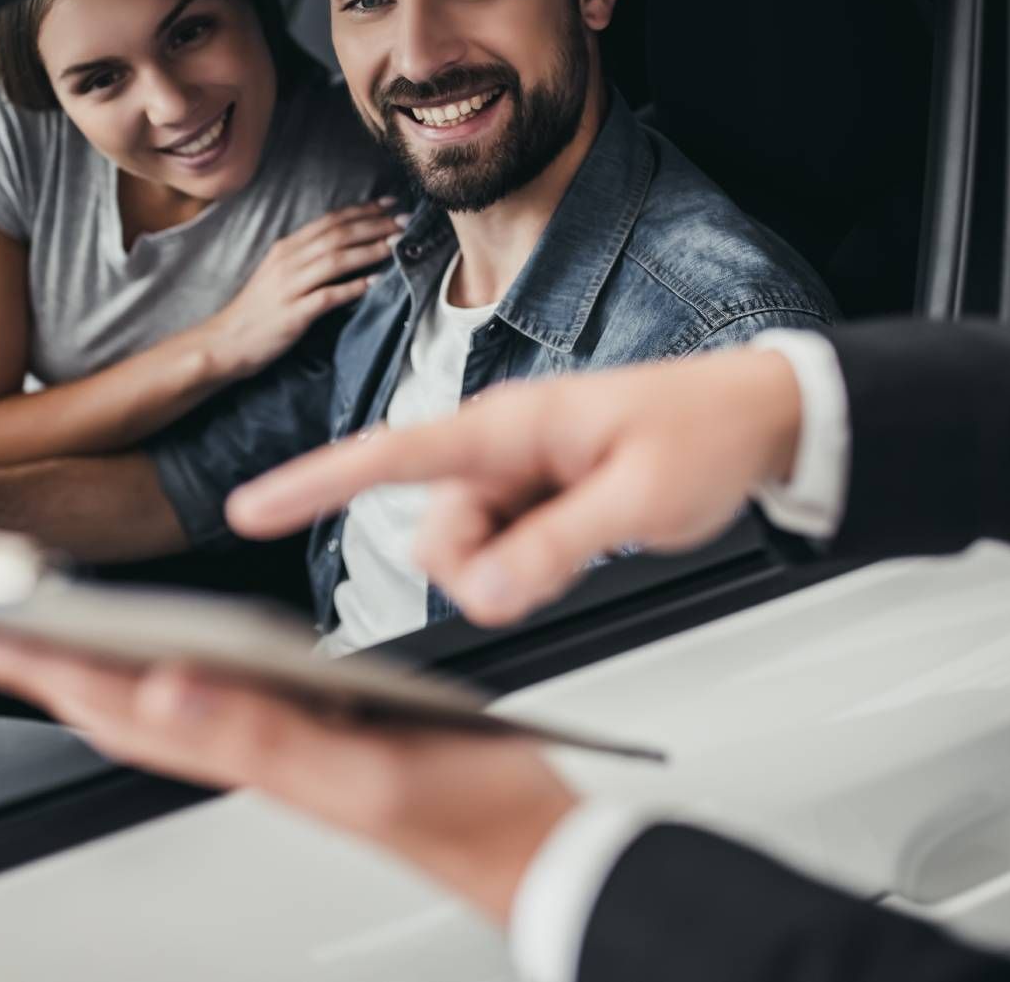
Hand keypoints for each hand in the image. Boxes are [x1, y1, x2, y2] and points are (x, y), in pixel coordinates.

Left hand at [0, 630, 576, 922]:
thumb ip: (264, 737)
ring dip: (95, 669)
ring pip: (163, 704)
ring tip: (42, 641)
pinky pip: (219, 704)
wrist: (536, 849)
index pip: (120, 703)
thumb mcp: (365, 773)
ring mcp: (283, 746)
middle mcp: (255, 749)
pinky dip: (172, 675)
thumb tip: (165, 688)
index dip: (44, 667)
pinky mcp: (318, 738)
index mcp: (254, 752)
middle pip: (123, 702)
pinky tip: (171, 661)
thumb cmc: (468, 815)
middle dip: (45, 666)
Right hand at [206, 199, 402, 378]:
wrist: (226, 341)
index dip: (363, 210)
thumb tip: (345, 247)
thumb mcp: (280, 274)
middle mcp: (289, 261)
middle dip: (375, 225)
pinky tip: (375, 283)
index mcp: (287, 248)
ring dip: (370, 250)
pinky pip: (328, 296)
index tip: (391, 204)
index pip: (331, 221)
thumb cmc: (258, 310)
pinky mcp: (294, 313)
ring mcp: (291, 286)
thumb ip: (308, 258)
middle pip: (338, 235)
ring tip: (397, 245)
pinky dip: (353, 287)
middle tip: (406, 220)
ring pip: (336, 260)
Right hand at [226, 347, 803, 625]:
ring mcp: (517, 474)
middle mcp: (501, 445)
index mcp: (512, 424)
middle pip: (433, 530)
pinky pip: (500, 551)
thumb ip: (560, 545)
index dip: (317, 481)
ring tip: (585, 543)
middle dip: (473, 569)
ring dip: (507, 572)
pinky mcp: (535, 499)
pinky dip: (526, 566)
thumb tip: (486, 592)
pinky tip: (580, 543)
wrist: (757, 417)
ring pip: (464, 550)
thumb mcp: (641, 500)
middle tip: (558, 561)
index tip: (252, 506)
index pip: (394, 454)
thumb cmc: (704, 434)